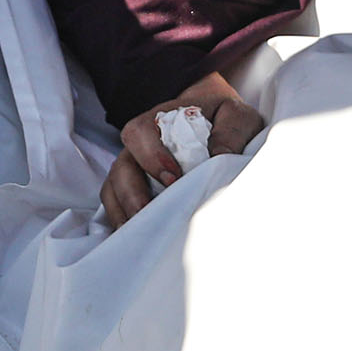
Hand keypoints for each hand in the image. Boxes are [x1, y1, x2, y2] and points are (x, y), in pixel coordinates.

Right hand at [103, 71, 264, 228]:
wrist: (214, 116)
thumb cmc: (223, 117)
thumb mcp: (237, 115)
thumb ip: (231, 131)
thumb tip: (220, 156)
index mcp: (162, 120)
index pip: (141, 132)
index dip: (152, 156)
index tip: (173, 177)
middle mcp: (141, 144)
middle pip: (122, 166)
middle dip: (132, 193)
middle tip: (150, 213)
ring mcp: (135, 165)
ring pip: (115, 187)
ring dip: (125, 211)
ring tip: (142, 233)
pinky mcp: (136, 186)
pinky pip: (116, 202)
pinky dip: (121, 218)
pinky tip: (138, 235)